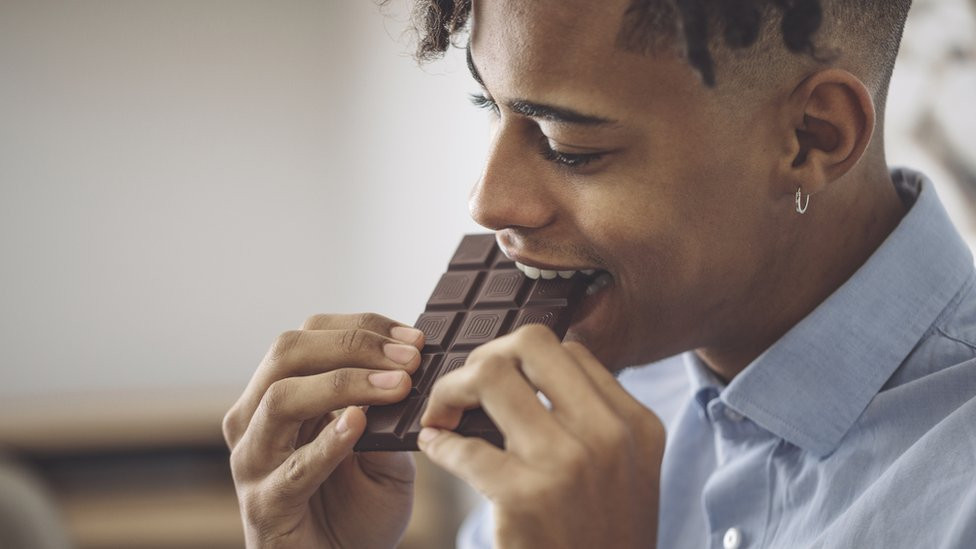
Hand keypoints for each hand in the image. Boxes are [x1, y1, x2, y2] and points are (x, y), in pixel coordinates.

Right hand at [222, 313, 424, 547]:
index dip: (361, 327)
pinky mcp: (264, 504)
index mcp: (280, 394)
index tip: (413, 338)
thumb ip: (388, 411)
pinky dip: (326, 442)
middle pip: (287, 353)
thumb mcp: (383, 449)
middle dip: (353, 346)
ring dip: (343, 383)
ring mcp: (253, 461)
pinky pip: (292, 467)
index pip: (309, 336)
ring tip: (395, 386)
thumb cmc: (357, 507)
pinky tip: (358, 425)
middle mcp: (256, 419)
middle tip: (408, 358)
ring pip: (281, 399)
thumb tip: (412, 366)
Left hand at [418, 325, 663, 548]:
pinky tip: (435, 448)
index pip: (570, 350)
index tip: (497, 380)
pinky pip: (462, 444)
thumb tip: (527, 377)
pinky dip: (438, 442)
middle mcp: (607, 434)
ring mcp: (567, 463)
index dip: (522, 357)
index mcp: (634, 425)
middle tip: (464, 388)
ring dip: (452, 389)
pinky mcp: (524, 496)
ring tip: (442, 414)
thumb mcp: (624, 474)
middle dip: (484, 357)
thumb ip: (593, 423)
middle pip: (532, 344)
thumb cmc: (602, 540)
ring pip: (492, 375)